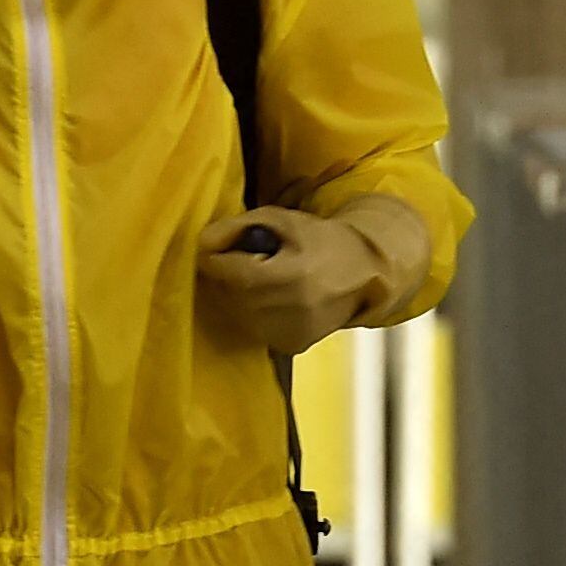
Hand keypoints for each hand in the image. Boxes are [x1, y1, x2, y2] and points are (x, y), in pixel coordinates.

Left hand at [201, 204, 396, 352]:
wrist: (363, 274)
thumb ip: (238, 227)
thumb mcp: (281, 219)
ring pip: (238, 314)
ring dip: (238, 295)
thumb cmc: (319, 240)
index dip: (216, 259)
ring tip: (261, 278)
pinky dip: (252, 312)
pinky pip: (252, 328)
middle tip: (244, 261)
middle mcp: (293, 310)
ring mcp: (292, 332)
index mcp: (293, 275)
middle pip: (231, 295)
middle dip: (228, 277)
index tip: (217, 249)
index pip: (232, 273)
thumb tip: (202, 242)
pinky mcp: (291, 346)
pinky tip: (271, 298)